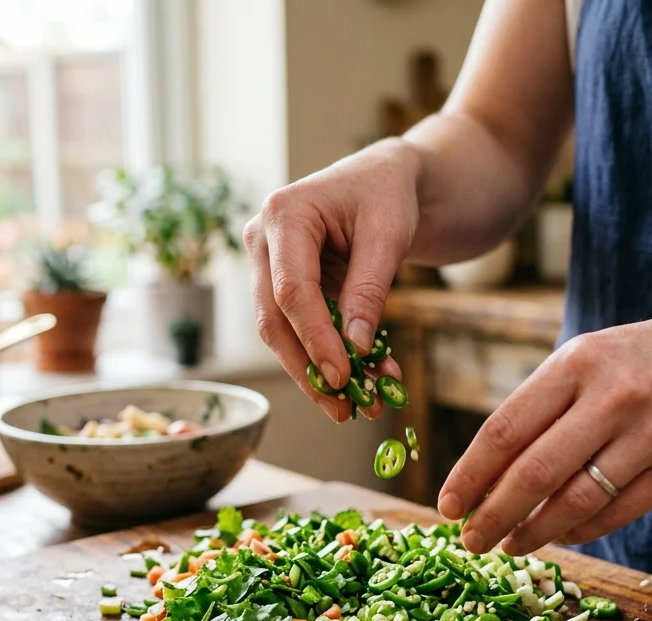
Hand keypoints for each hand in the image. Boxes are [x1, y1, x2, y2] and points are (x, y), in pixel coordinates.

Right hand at [244, 140, 419, 421]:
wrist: (385, 181)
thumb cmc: (387, 194)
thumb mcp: (388, 236)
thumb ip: (369, 290)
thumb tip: (356, 348)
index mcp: (284, 215)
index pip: (291, 291)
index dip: (315, 339)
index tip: (342, 377)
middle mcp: (263, 241)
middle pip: (274, 319)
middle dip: (308, 369)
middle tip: (342, 409)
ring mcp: (268, 265)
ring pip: (281, 333)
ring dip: (317, 372)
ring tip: (355, 405)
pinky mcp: (284, 286)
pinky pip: (300, 330)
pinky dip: (329, 356)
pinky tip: (362, 380)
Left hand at [436, 305, 651, 554]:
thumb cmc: (650, 359)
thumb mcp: (593, 358)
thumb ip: (545, 408)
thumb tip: (488, 474)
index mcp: (578, 362)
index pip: (506, 429)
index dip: (470, 474)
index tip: (448, 505)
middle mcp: (613, 397)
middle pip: (534, 472)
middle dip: (493, 515)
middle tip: (470, 541)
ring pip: (575, 501)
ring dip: (534, 532)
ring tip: (510, 544)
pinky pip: (618, 513)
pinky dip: (581, 530)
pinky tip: (561, 535)